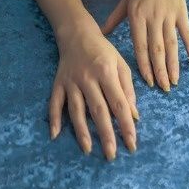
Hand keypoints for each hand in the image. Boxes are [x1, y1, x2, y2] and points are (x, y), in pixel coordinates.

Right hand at [49, 21, 139, 159]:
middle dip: (106, 134)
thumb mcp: (121, 64)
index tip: (131, 143)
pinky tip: (55, 134)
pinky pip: (55, 103)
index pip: (119, 104)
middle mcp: (88, 78)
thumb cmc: (104, 51)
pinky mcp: (58, 84)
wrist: (77, 34)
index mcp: (107, 72)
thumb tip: (133, 115)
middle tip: (112, 155)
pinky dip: (54, 118)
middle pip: (98, 110)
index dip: (125, 125)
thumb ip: (127, 89)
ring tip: (88, 150)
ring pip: (77, 110)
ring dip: (82, 131)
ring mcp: (71, 82)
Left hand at [100, 0, 188, 91]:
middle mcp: (153, 16)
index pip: (140, 46)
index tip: (148, 83)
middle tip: (164, 89)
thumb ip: (115, 17)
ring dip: (174, 65)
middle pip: (157, 49)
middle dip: (160, 71)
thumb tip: (101, 34)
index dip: (144, 66)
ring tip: (175, 81)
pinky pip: (187, 33)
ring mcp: (169, 13)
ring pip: (172, 44)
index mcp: (137, 15)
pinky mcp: (181, 10)